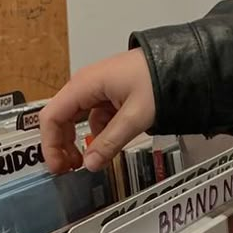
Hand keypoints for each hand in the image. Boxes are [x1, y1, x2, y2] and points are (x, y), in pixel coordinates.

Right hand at [40, 49, 155, 173]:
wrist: (182, 63)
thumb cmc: (158, 80)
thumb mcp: (135, 117)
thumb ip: (110, 142)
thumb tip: (90, 164)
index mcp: (84, 85)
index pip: (52, 117)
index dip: (50, 144)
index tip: (58, 167)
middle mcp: (86, 85)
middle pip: (61, 118)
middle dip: (62, 145)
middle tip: (71, 169)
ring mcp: (98, 89)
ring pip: (78, 119)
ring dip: (81, 141)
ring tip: (92, 161)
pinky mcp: (110, 94)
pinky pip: (96, 117)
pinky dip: (99, 133)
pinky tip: (110, 145)